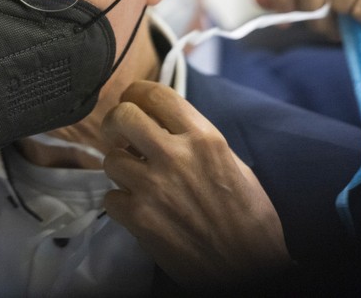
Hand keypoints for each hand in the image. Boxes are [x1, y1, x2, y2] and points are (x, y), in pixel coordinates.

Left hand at [101, 81, 290, 289]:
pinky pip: (110, 197)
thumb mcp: (235, 166)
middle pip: (122, 115)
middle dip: (116, 122)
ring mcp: (153, 186)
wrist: (248, 268)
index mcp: (204, 139)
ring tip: (135, 178)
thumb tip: (168, 126)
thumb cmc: (250, 220)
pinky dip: (120, 203)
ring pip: (110, 158)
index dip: (137, 92)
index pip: (156, 94)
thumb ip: (199, 141)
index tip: (133, 99)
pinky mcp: (139, 217)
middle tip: (120, 133)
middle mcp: (176, 156)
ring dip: (119, 167)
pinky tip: (138, 208)